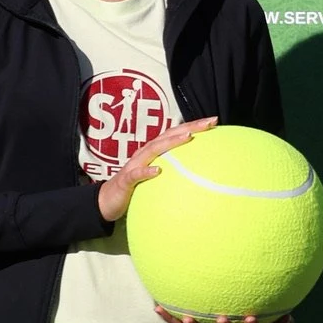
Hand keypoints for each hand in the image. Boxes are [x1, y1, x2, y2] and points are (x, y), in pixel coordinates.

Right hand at [96, 118, 216, 224]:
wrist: (108, 200)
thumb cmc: (135, 186)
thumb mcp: (156, 175)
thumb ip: (171, 168)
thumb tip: (196, 169)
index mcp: (154, 151)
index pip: (175, 134)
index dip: (193, 126)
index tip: (214, 121)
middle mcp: (145, 153)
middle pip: (168, 135)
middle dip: (189, 127)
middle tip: (209, 122)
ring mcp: (135, 165)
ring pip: (153, 149)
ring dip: (170, 142)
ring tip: (188, 137)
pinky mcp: (126, 180)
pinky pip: (136, 175)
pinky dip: (147, 171)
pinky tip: (158, 171)